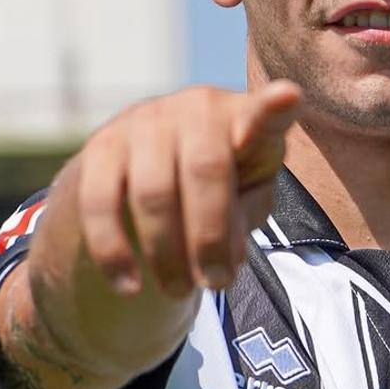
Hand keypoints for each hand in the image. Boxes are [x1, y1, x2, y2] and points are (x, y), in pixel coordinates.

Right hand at [74, 81, 301, 297]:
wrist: (152, 166)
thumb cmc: (221, 184)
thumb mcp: (249, 196)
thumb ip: (247, 214)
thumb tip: (225, 253)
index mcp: (244, 117)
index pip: (263, 113)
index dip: (275, 107)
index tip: (288, 97)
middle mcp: (196, 107)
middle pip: (205, 171)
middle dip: (210, 238)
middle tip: (217, 283)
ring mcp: (145, 121)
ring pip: (153, 194)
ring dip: (167, 254)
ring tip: (181, 291)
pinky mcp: (101, 145)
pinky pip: (101, 203)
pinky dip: (114, 252)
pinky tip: (130, 286)